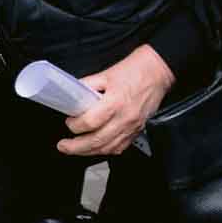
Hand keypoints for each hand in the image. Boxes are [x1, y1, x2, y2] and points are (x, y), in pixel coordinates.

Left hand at [57, 44, 175, 156]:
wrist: (158, 71)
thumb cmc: (135, 70)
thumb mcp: (105, 74)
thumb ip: (87, 86)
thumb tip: (72, 95)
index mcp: (115, 102)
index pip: (90, 122)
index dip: (75, 125)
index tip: (69, 122)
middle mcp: (124, 118)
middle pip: (96, 141)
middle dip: (76, 147)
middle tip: (63, 146)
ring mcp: (132, 127)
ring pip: (108, 148)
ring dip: (89, 152)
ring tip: (76, 150)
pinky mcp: (137, 130)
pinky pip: (120, 147)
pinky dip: (106, 150)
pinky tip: (96, 148)